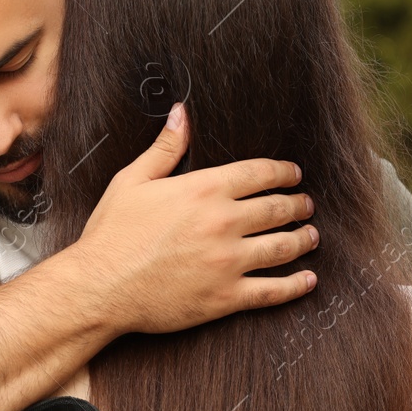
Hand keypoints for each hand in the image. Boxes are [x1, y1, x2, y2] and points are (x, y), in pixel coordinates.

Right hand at [71, 103, 317, 335]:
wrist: (99, 287)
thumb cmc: (112, 234)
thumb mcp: (133, 181)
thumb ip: (166, 148)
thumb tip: (183, 113)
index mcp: (203, 189)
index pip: (259, 174)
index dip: (283, 172)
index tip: (294, 174)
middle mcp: (223, 223)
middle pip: (277, 209)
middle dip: (297, 205)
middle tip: (307, 205)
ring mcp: (228, 262)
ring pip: (283, 247)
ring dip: (303, 239)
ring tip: (312, 235)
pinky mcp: (226, 298)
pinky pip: (272, 291)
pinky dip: (296, 285)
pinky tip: (308, 280)